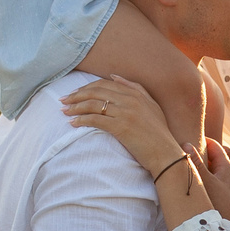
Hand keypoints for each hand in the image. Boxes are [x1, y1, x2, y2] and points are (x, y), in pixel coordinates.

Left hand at [60, 75, 180, 169]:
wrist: (165, 154)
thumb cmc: (158, 133)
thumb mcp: (151, 105)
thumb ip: (135, 88)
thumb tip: (114, 76)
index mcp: (136, 93)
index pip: (104, 84)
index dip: (87, 87)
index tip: (75, 93)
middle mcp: (131, 100)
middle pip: (96, 92)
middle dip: (77, 95)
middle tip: (63, 100)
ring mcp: (126, 113)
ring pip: (94, 105)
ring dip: (75, 107)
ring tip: (64, 111)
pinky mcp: (121, 127)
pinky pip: (95, 120)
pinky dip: (81, 120)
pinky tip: (73, 123)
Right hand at [196, 138, 229, 229]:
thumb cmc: (221, 206)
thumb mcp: (205, 183)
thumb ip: (195, 164)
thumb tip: (186, 145)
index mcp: (229, 167)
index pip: (216, 146)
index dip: (203, 141)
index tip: (189, 139)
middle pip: (220, 157)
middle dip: (206, 153)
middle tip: (191, 152)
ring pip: (222, 171)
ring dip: (210, 168)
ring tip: (196, 169)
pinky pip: (223, 183)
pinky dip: (214, 180)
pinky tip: (205, 188)